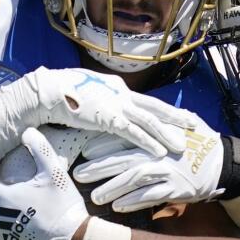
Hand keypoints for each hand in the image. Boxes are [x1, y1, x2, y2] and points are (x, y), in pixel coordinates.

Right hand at [0, 66, 196, 165]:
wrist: (45, 91)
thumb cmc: (58, 94)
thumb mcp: (83, 97)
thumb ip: (95, 104)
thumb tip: (97, 111)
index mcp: (115, 88)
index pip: (143, 101)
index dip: (161, 109)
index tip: (176, 115)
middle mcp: (121, 93)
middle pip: (154, 107)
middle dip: (175, 116)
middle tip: (194, 123)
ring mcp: (116, 105)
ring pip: (149, 120)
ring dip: (167, 133)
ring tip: (184, 143)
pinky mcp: (109, 117)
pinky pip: (134, 133)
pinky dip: (149, 142)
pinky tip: (161, 151)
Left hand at [72, 119, 227, 211]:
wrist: (223, 163)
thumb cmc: (196, 143)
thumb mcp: (177, 126)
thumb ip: (154, 122)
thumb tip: (131, 110)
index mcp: (156, 136)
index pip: (125, 138)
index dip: (102, 145)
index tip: (83, 151)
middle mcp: (159, 153)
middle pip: (123, 159)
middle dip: (99, 168)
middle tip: (79, 175)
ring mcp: (167, 171)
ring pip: (134, 180)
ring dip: (113, 189)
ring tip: (96, 197)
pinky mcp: (176, 189)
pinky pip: (151, 197)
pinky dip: (134, 202)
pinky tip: (119, 208)